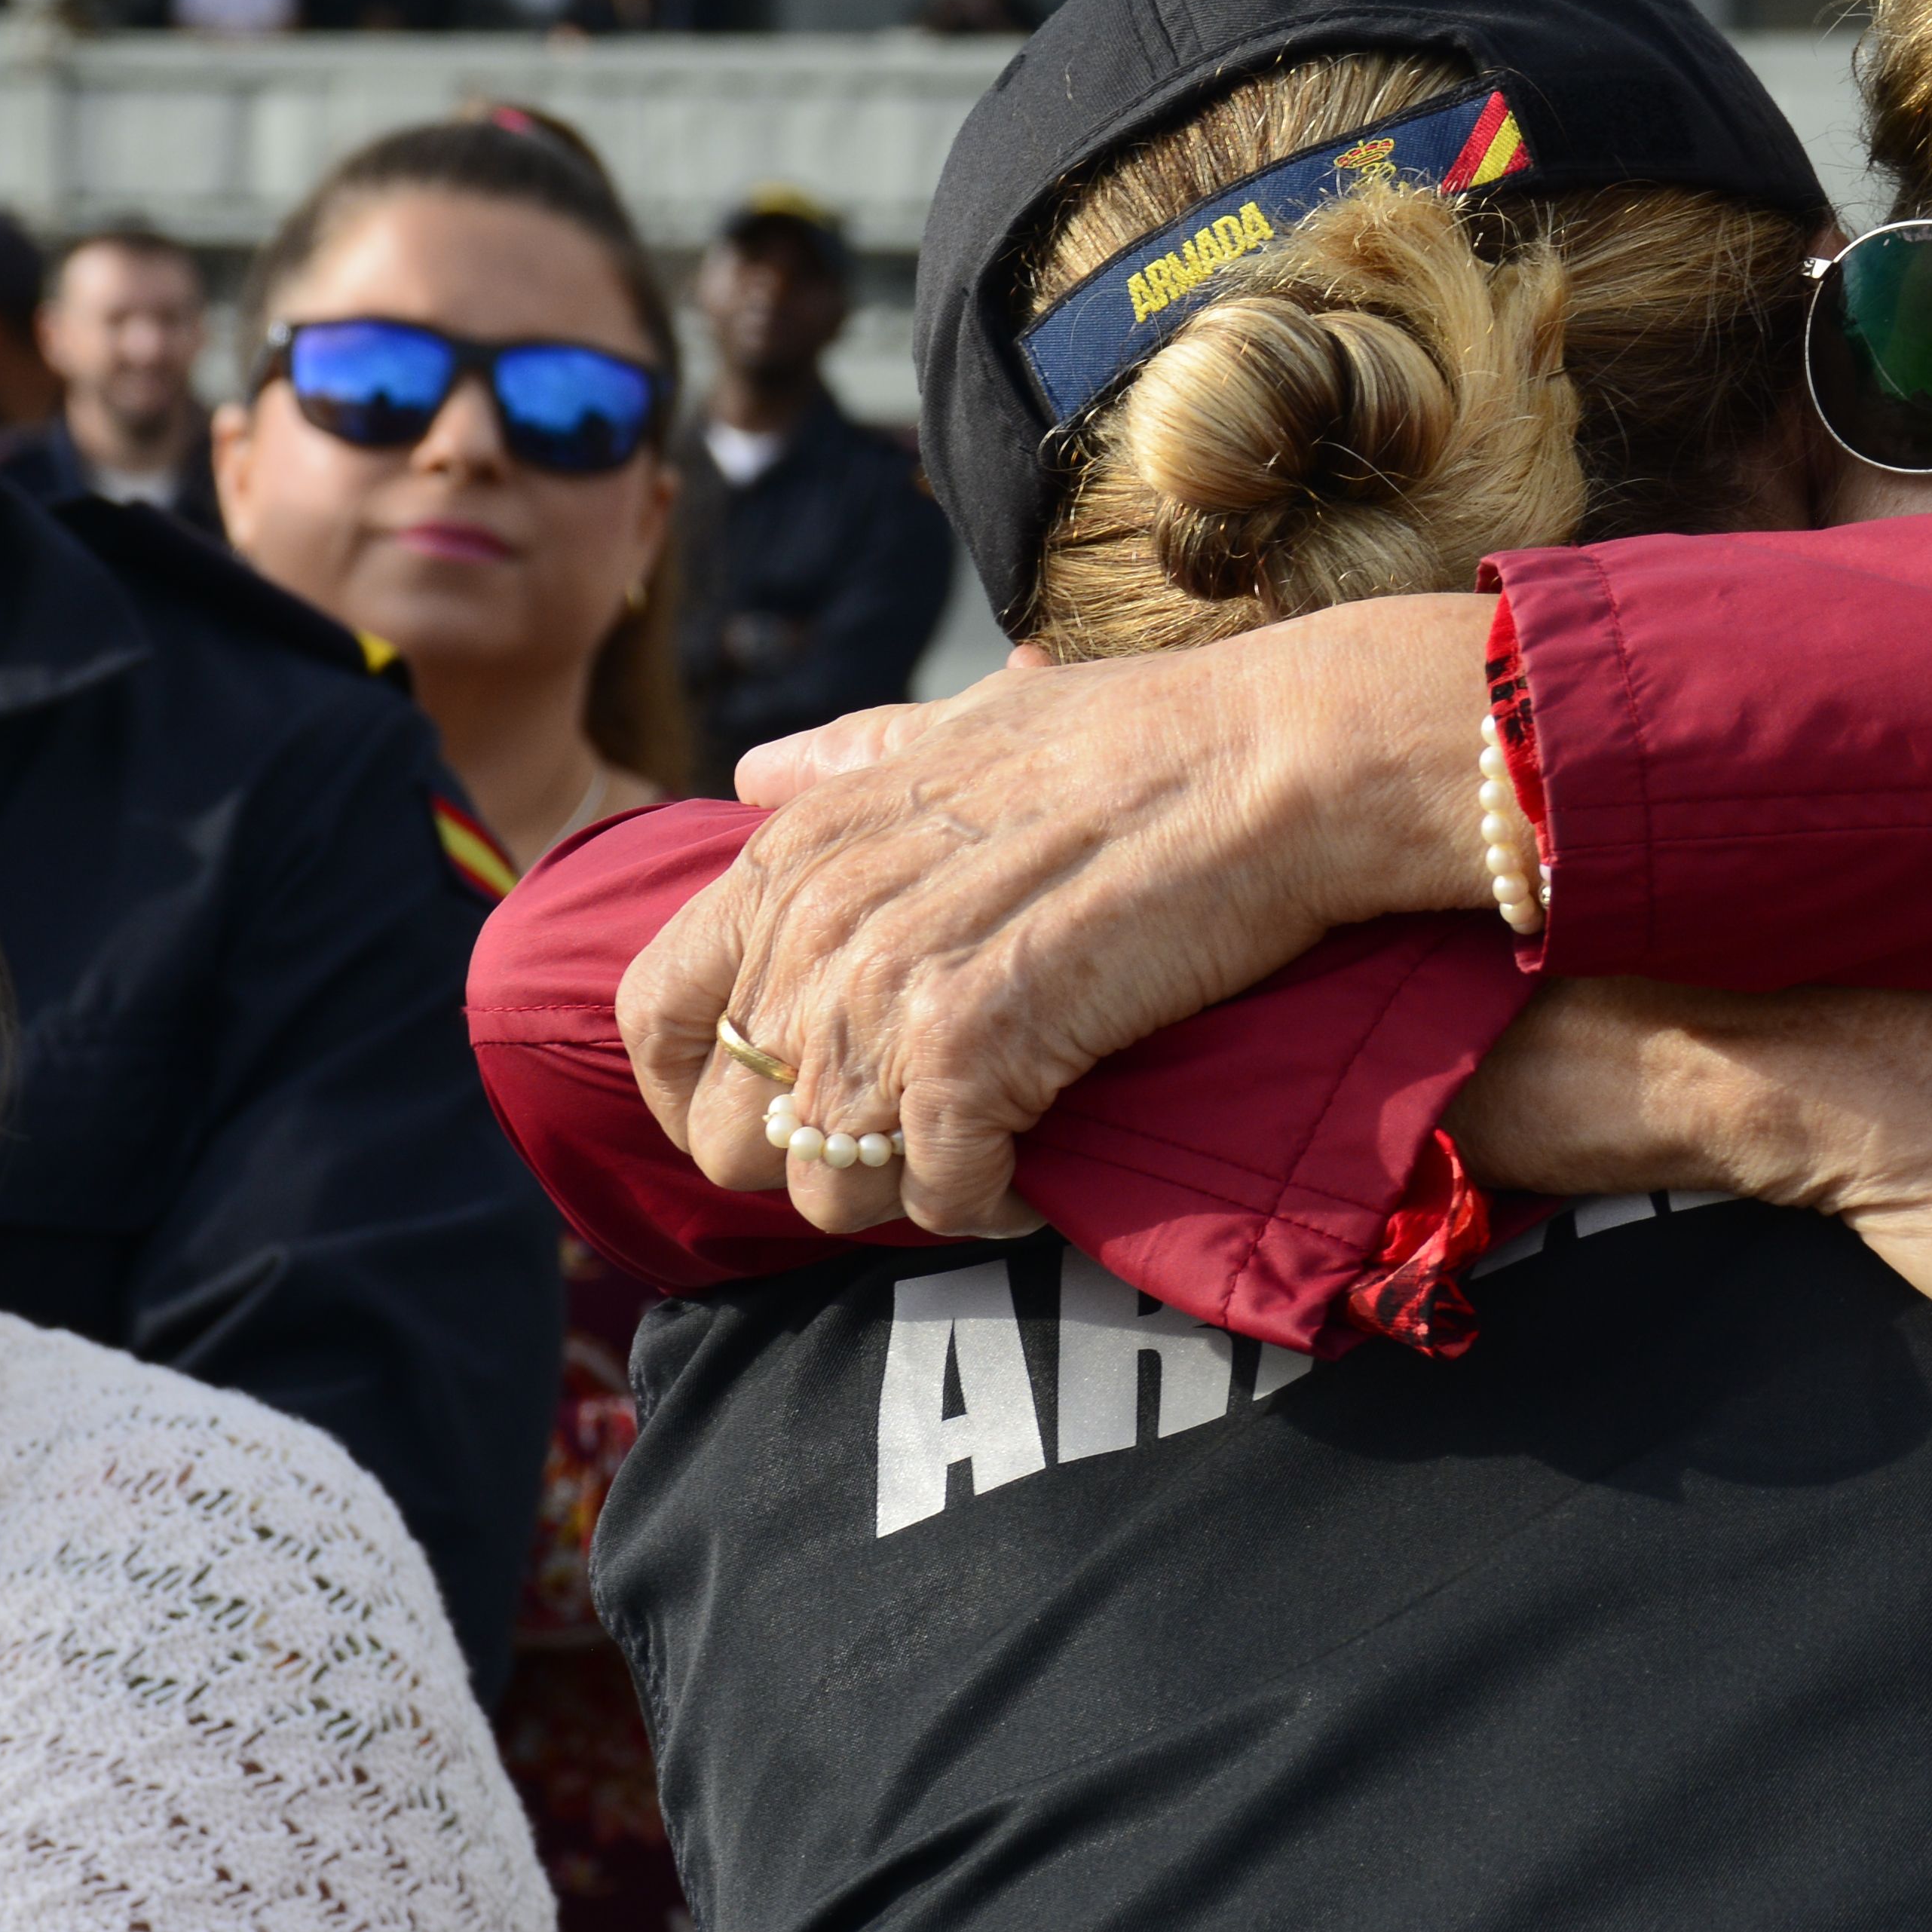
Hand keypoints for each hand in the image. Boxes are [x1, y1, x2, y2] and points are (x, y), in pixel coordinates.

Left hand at [620, 596, 1494, 1237]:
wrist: (1272, 764)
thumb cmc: (1143, 735)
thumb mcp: (970, 720)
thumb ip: (856, 756)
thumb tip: (755, 772)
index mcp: (798, 849)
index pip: (660, 1012)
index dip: (691, 1096)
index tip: (770, 1123)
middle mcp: (818, 926)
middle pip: (734, 1129)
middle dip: (809, 1164)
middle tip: (904, 1151)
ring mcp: (888, 994)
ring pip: (826, 1186)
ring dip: (902, 1198)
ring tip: (979, 1167)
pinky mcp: (975, 1053)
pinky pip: (938, 1195)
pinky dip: (986, 1210)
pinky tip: (1033, 1185)